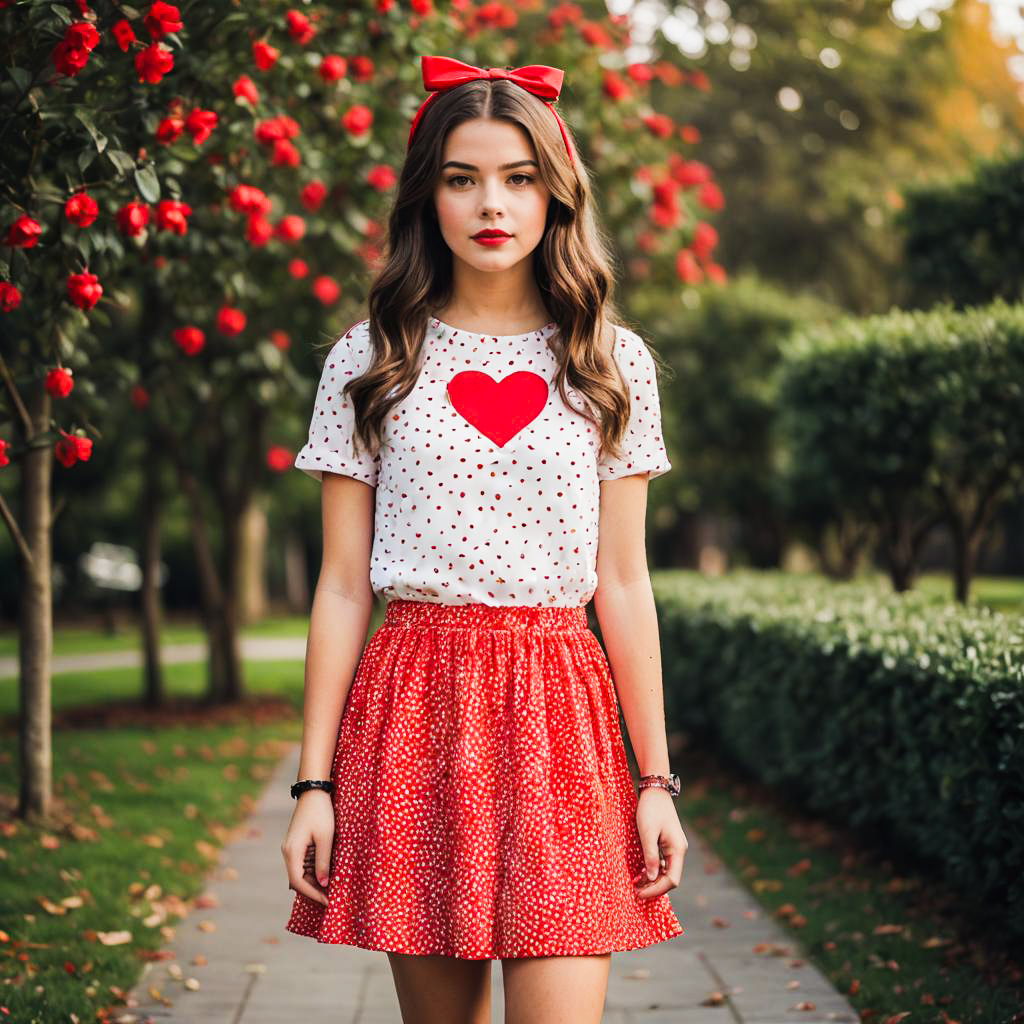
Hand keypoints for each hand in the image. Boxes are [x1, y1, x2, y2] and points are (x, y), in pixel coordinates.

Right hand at [281, 789, 334, 906]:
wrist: (313, 791)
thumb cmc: (321, 813)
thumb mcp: (326, 838)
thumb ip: (323, 862)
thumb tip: (323, 884)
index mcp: (292, 852)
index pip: (298, 882)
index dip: (313, 894)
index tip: (328, 902)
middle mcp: (288, 852)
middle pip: (298, 880)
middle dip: (314, 891)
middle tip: (332, 899)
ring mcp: (291, 849)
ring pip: (301, 873)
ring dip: (314, 882)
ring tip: (332, 890)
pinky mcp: (297, 845)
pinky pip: (303, 864)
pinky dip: (314, 872)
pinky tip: (327, 875)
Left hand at [632, 787, 685, 900]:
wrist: (655, 790)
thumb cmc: (650, 810)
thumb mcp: (647, 833)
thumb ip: (650, 857)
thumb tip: (652, 879)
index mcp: (677, 850)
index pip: (672, 880)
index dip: (656, 890)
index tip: (640, 893)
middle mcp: (679, 851)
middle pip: (670, 878)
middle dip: (653, 886)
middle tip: (635, 891)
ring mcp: (674, 847)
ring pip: (666, 871)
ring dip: (652, 879)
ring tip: (636, 884)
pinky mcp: (667, 843)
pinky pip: (662, 862)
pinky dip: (652, 869)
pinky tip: (641, 872)